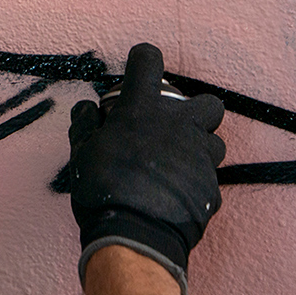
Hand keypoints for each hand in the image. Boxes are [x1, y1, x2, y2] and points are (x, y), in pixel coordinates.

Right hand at [69, 43, 225, 294]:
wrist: (135, 234)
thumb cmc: (102, 187)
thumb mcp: (81, 151)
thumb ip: (85, 124)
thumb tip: (87, 107)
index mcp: (142, 109)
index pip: (148, 61)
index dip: (142, 60)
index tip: (136, 67)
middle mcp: (179, 125)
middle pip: (208, 103)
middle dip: (194, 111)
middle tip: (170, 128)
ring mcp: (200, 157)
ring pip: (214, 141)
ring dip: (197, 147)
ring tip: (174, 164)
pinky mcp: (212, 187)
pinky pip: (208, 177)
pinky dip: (193, 181)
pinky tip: (174, 193)